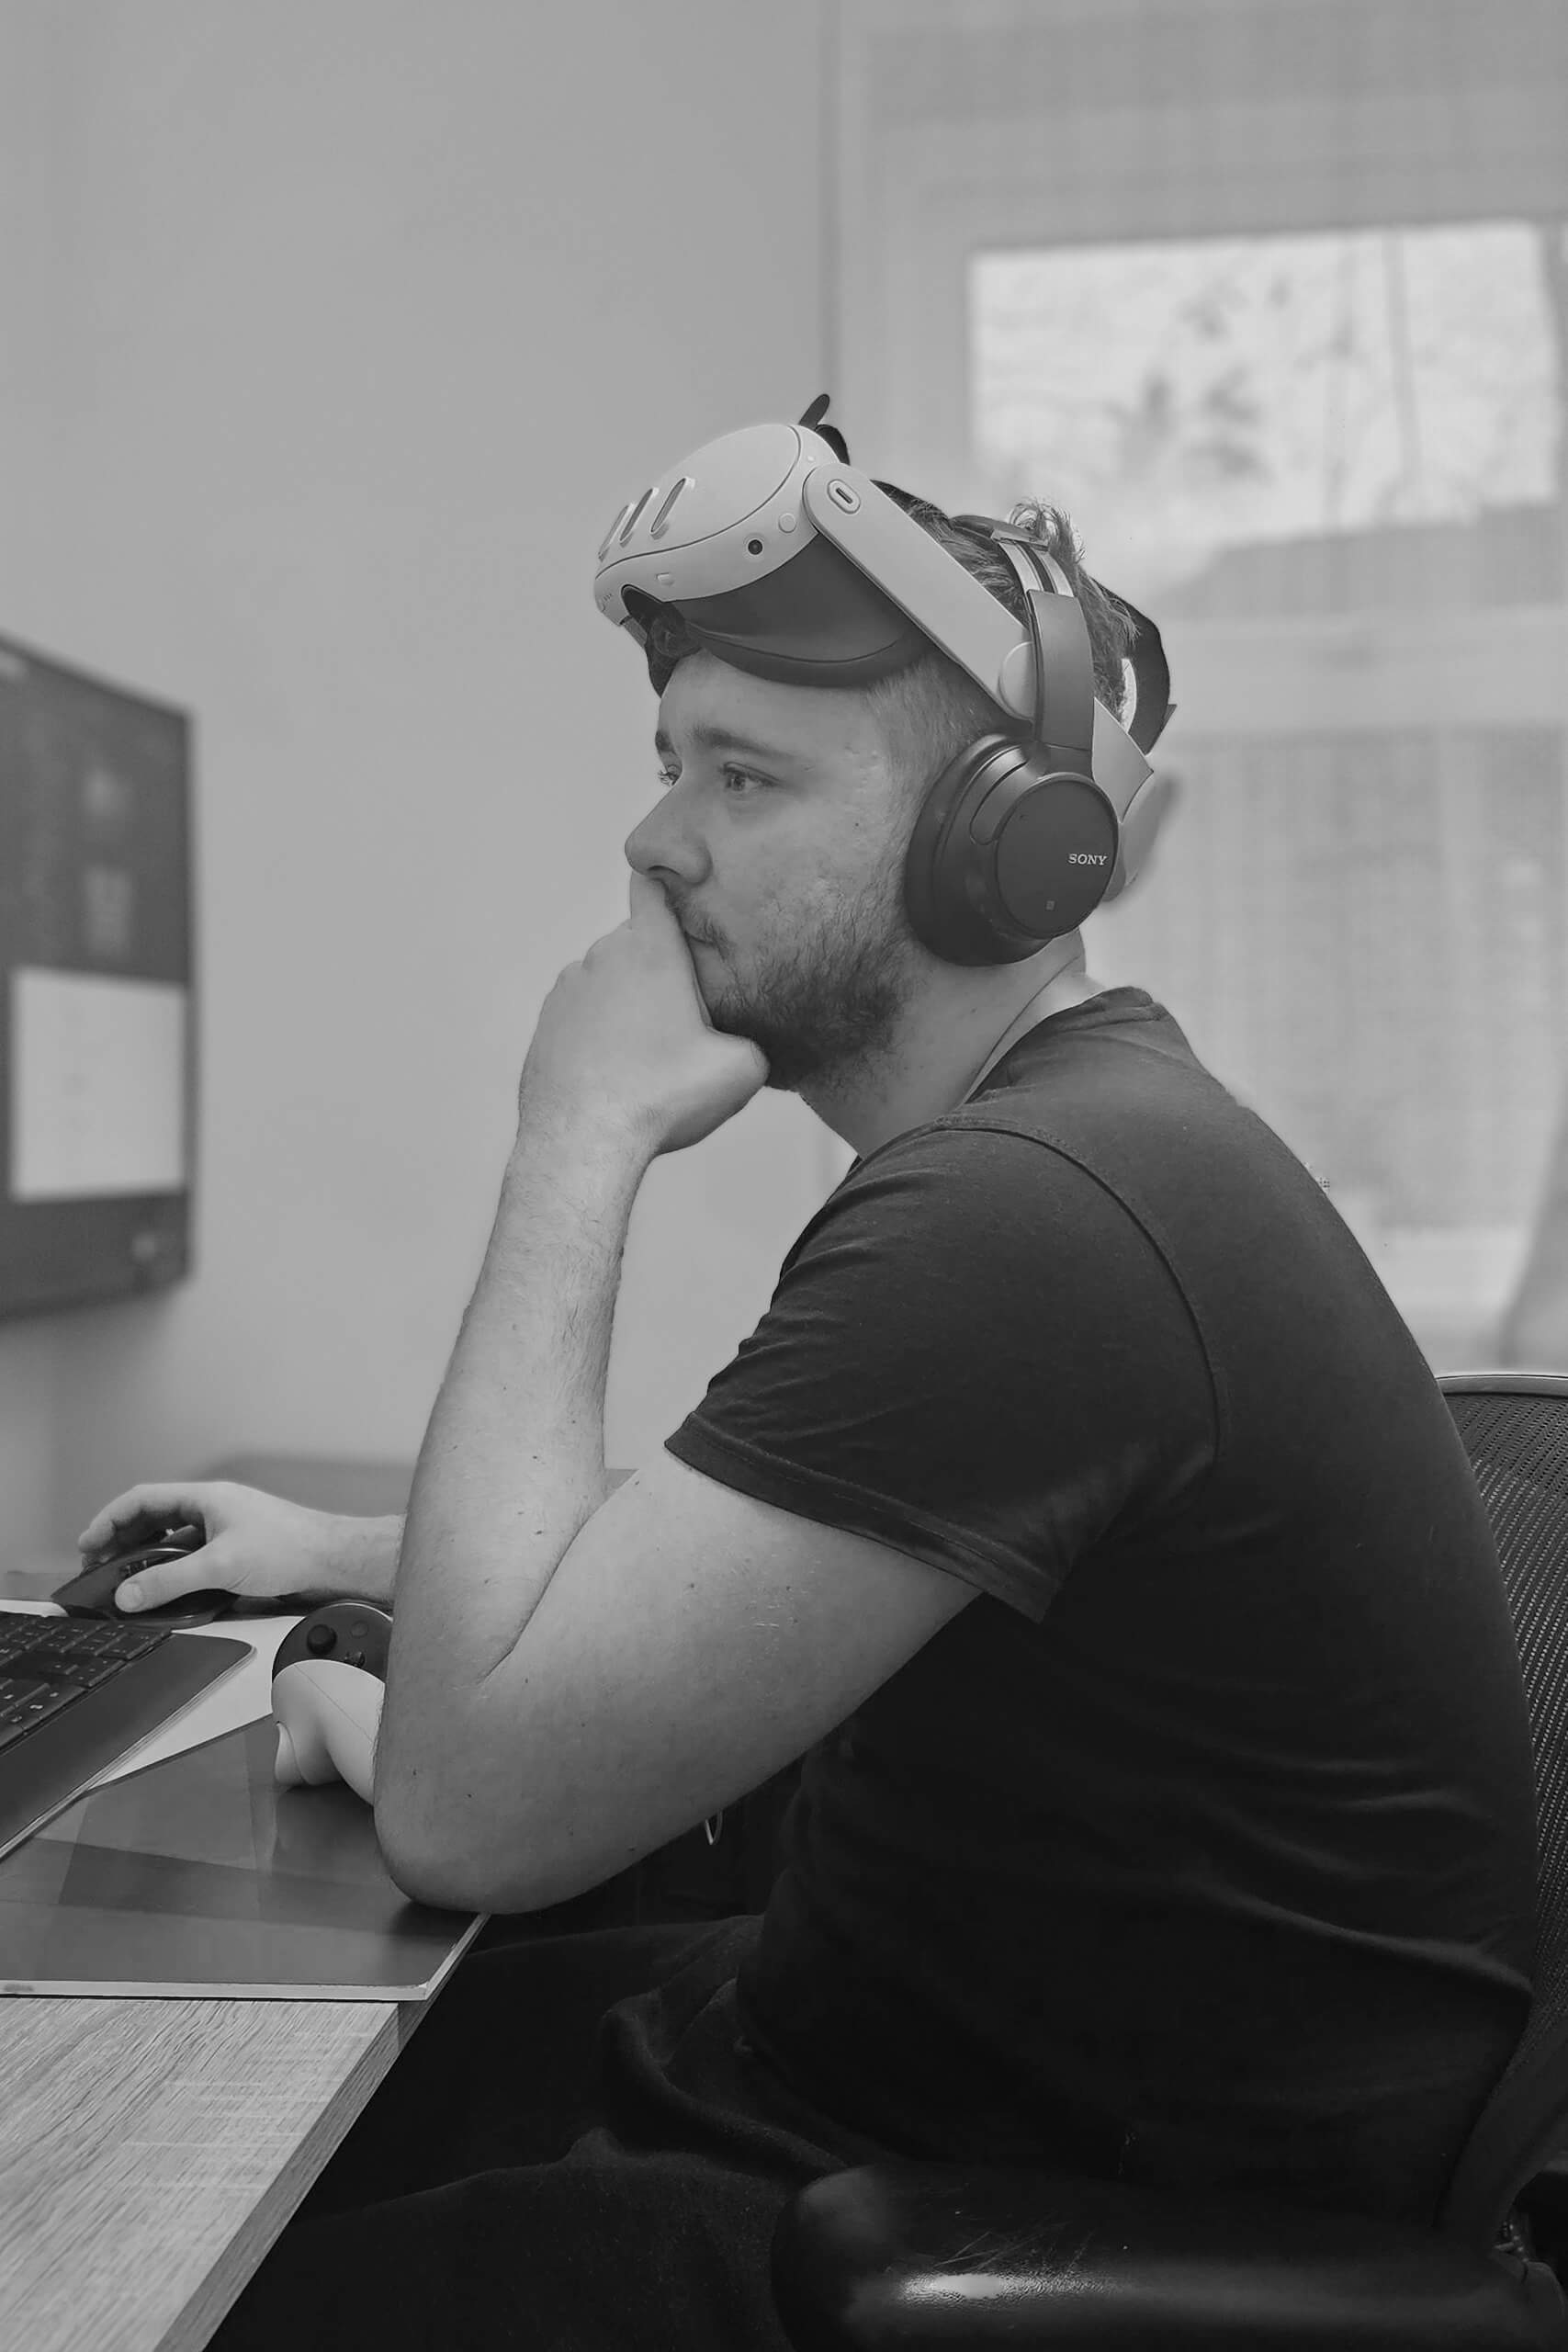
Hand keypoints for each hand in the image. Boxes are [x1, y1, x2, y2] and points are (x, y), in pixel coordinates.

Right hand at [74, 1481, 393, 1612]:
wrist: (334, 1561)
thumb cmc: (290, 1549)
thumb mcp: (220, 1567)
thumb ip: (169, 1582)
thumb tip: (127, 1594)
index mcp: (205, 1498)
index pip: (142, 1500)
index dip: (109, 1521)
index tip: (88, 1545)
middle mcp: (213, 1510)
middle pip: (153, 1519)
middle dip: (122, 1541)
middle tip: (99, 1566)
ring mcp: (225, 1530)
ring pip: (172, 1540)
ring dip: (146, 1558)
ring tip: (125, 1580)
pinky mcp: (236, 1553)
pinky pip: (192, 1557)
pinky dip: (172, 1570)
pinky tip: (165, 1589)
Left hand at [518, 871, 768, 1156]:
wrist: (582, 1142)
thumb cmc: (661, 1097)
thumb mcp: (742, 1068)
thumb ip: (752, 1037)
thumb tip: (746, 1041)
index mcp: (649, 948)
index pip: (652, 887)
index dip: (667, 888)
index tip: (679, 901)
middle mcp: (601, 957)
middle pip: (636, 946)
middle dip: (659, 973)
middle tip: (683, 1022)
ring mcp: (566, 991)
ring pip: (608, 984)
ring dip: (628, 1007)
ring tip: (648, 1059)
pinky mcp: (545, 1026)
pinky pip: (582, 1019)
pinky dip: (599, 1037)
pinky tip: (617, 1075)